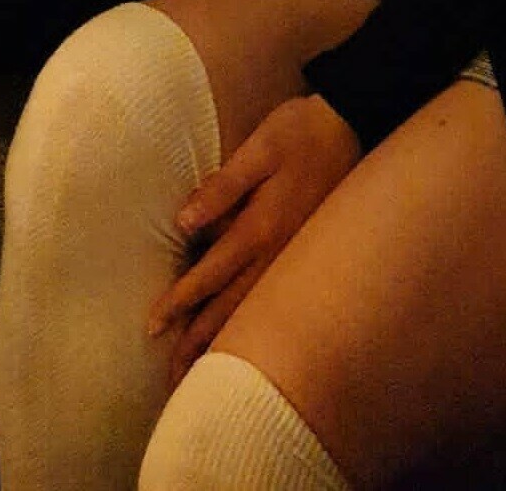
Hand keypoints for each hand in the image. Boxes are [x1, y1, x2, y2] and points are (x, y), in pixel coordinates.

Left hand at [148, 94, 360, 387]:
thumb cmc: (300, 133)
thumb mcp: (260, 149)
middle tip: (172, 377)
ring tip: (200, 371)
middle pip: (231, 308)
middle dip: (199, 343)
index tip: (153, 328)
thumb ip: (223, 187)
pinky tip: (242, 337)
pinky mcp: (304, 252)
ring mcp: (293, 256)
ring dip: (224, 342)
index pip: (211, 274)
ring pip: (253, 311)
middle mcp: (277, 251)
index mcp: (261, 227)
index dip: (181, 302)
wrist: (352, 126)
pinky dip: (252, 325)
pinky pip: (272, 299)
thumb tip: (184, 222)